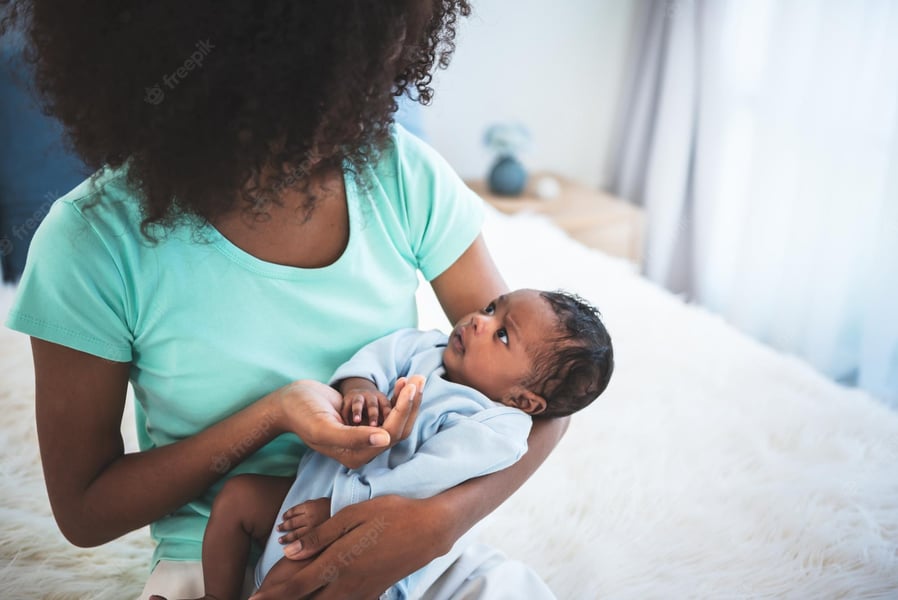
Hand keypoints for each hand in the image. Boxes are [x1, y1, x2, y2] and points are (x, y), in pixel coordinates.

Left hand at [250, 495, 451, 599]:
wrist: (430, 529)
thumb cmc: (391, 514)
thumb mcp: (352, 515)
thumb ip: (320, 536)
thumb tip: (290, 551)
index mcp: (338, 563)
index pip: (296, 587)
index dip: (272, 596)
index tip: (252, 599)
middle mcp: (347, 584)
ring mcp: (362, 591)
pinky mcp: (375, 592)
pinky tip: (326, 598)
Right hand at [273, 378, 422, 469]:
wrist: (290, 402)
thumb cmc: (303, 413)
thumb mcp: (324, 427)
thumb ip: (353, 437)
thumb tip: (384, 439)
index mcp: (356, 456)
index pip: (390, 435)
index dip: (403, 411)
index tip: (410, 386)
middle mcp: (363, 450)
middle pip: (398, 429)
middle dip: (411, 404)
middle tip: (418, 378)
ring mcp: (365, 437)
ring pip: (396, 421)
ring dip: (408, 401)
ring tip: (415, 378)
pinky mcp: (364, 423)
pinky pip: (388, 414)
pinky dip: (397, 399)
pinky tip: (401, 383)